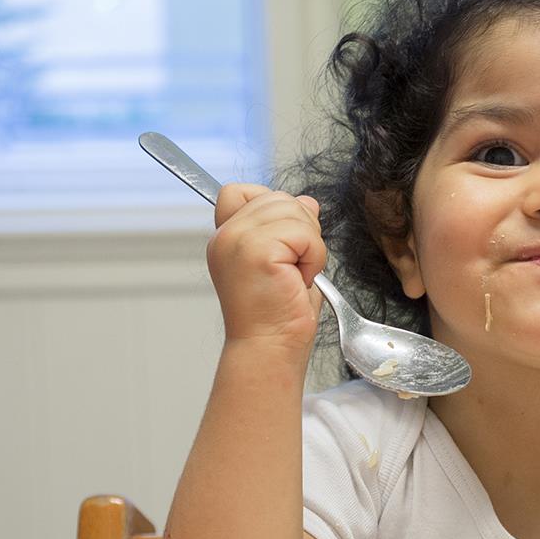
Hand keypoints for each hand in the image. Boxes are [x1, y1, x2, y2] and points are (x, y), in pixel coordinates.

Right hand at [207, 183, 325, 349]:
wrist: (271, 347)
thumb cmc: (279, 314)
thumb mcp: (287, 261)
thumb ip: (292, 228)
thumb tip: (308, 201)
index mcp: (227, 236)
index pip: (241, 190)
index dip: (272, 207)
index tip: (283, 245)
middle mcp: (226, 235)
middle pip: (278, 196)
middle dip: (302, 228)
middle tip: (294, 266)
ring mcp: (238, 241)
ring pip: (295, 210)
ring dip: (310, 245)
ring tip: (296, 275)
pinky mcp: (257, 251)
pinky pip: (304, 233)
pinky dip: (314, 258)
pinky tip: (299, 280)